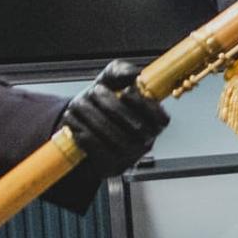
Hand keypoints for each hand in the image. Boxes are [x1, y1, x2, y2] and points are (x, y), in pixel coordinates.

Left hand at [62, 60, 169, 177]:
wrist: (83, 128)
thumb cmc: (101, 103)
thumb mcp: (112, 81)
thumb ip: (122, 72)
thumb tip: (133, 75)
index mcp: (155, 122)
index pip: (160, 117)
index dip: (142, 103)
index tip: (127, 91)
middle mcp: (146, 141)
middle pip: (136, 126)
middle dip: (111, 105)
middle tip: (96, 92)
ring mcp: (129, 155)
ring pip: (116, 139)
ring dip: (93, 118)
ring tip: (80, 106)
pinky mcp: (110, 165)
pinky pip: (99, 151)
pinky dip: (85, 136)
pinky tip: (77, 126)